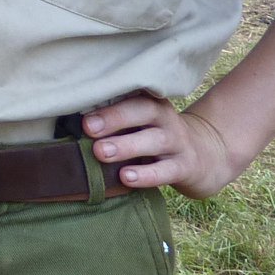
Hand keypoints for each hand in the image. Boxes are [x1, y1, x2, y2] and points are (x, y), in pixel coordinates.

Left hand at [84, 92, 240, 197]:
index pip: (130, 96)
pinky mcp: (185, 167)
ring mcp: (177, 142)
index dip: (107, 104)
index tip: (82, 114)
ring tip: (101, 153)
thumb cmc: (155, 136)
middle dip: (113, 119)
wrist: (206, 156)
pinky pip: (165, 170)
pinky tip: (126, 177)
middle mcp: (165, 118)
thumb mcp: (140, 122)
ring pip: (153, 141)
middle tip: (87, 129)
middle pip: (141, 113)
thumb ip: (114, 119)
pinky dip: (145, 174)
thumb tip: (68, 121)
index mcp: (150, 102)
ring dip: (126, 146)